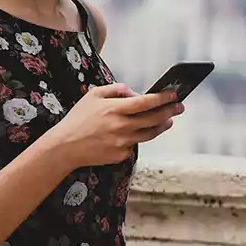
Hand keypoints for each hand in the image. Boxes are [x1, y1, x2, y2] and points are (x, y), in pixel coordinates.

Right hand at [49, 83, 183, 168]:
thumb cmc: (78, 119)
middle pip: (154, 119)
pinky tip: (136, 133)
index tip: (174, 94)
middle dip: (170, 112)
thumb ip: (115, 90)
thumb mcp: (93, 95)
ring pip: (150, 134)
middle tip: (180, 107)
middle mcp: (122, 126)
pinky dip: (137, 137)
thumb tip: (134, 92)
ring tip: (168, 120)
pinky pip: (134, 145)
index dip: (163, 98)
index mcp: (115, 109)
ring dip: (162, 126)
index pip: (146, 102)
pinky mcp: (120, 155)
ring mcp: (122, 143)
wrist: (65, 147)